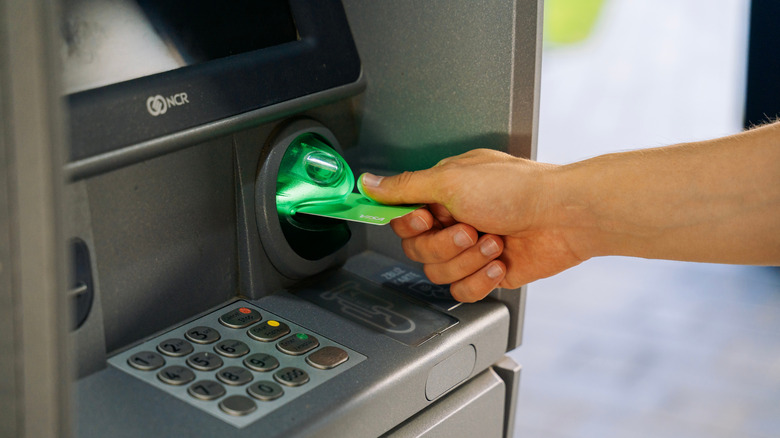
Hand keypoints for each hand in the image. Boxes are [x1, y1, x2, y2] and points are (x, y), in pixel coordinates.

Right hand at [359, 149, 585, 301]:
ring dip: (467, 259)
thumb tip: (370, 183)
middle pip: (417, 249)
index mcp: (442, 192)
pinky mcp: (487, 273)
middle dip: (444, 243)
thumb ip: (405, 187)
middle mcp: (454, 219)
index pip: (402, 217)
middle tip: (468, 227)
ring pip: (438, 273)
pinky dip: (480, 279)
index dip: (408, 224)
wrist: (564, 216)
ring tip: (493, 241)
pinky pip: (462, 291)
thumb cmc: (519, 189)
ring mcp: (471, 248)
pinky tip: (499, 261)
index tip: (424, 217)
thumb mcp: (451, 179)